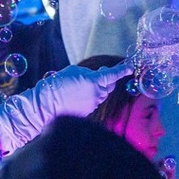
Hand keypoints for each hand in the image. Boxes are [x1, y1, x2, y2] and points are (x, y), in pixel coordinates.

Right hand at [0, 62, 131, 152]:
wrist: (47, 104)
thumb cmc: (58, 84)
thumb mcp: (73, 71)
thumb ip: (88, 73)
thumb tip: (96, 76)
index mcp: (94, 81)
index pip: (113, 75)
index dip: (123, 70)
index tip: (130, 67)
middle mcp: (97, 94)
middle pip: (110, 85)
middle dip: (107, 79)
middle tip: (99, 73)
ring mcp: (94, 104)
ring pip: (102, 94)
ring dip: (98, 88)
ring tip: (82, 85)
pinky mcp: (89, 111)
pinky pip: (94, 101)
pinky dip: (90, 97)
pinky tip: (77, 95)